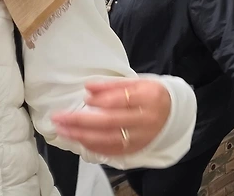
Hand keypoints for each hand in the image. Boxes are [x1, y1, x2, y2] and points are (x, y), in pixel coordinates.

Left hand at [51, 78, 172, 155]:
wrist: (174, 114)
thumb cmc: (152, 95)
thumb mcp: (138, 83)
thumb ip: (113, 85)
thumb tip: (88, 87)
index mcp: (150, 98)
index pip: (123, 100)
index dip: (102, 101)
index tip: (85, 99)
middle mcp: (146, 120)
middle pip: (110, 122)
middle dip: (80, 121)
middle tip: (59, 118)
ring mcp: (141, 137)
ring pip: (107, 139)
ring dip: (81, 136)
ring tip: (62, 131)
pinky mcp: (135, 149)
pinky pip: (111, 150)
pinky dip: (93, 146)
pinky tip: (78, 140)